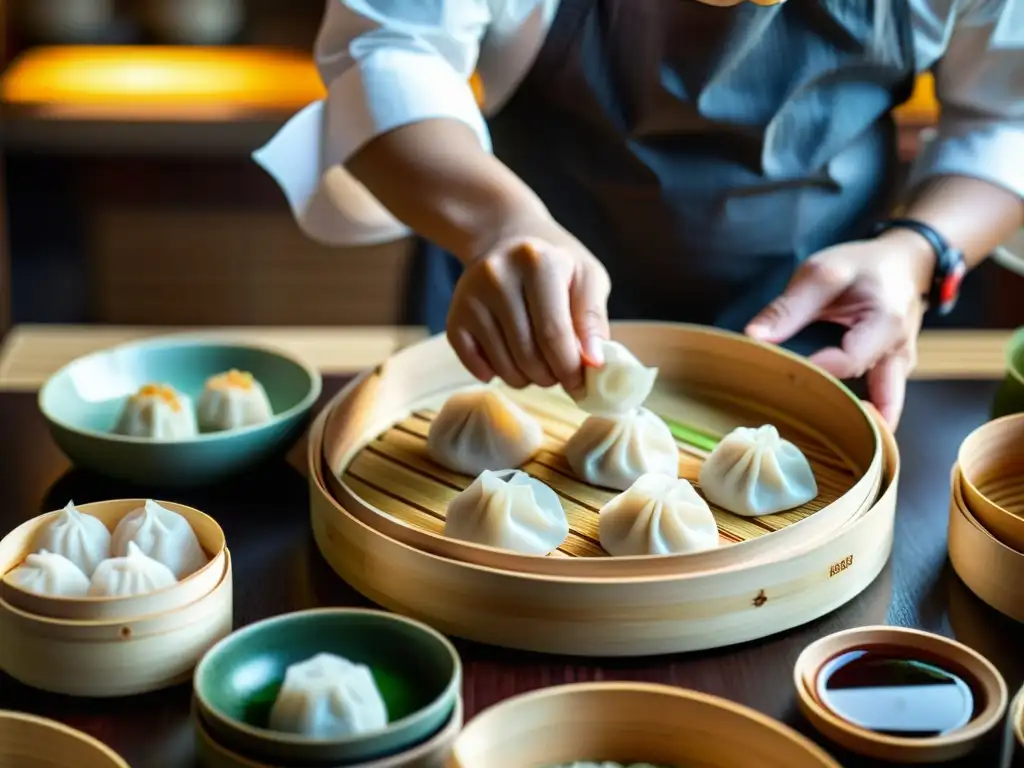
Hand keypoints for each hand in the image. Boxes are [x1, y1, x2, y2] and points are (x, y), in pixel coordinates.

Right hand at [447, 217, 610, 392]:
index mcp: (538, 262)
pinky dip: (497, 374)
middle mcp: (498, 276)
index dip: (571, 369)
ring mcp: (471, 297)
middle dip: (550, 377)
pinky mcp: (455, 315)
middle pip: (528, 355)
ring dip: (527, 379)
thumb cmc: (557, 264)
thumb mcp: (588, 278)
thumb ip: (593, 319)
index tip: (582, 385)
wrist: (509, 239)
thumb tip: (594, 363)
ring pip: (504, 366)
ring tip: (539, 364)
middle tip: (560, 372)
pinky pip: (476, 366)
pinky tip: (510, 358)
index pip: (554, 333)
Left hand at [745, 232, 932, 426]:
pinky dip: (857, 417)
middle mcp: (899, 355)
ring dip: (850, 421)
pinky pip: (879, 405)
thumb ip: (789, 306)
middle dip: (839, 417)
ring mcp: (899, 370)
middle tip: (795, 421)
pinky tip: (824, 424)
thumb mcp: (823, 273)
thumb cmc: (863, 266)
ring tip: (807, 429)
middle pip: (871, 399)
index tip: (783, 374)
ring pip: (880, 409)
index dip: (815, 371)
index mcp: (885, 325)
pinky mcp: (891, 376)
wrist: (905, 264)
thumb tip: (753, 337)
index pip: (847, 361)